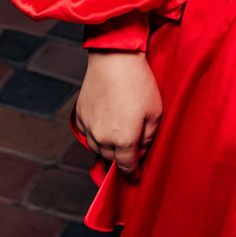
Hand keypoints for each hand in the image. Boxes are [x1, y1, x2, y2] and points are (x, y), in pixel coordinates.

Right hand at [72, 50, 162, 176]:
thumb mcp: (155, 112)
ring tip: (116, 142)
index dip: (131, 174)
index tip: (134, 178)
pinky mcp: (79, 114)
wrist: (114, 58)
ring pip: (96, 148)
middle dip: (120, 160)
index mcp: (124, 140)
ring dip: (106, 149)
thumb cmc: (139, 83)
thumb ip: (149, 137)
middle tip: (129, 155)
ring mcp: (88, 126)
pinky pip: (85, 133)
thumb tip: (142, 150)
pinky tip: (102, 128)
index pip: (126, 167)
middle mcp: (102, 138)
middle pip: (110, 158)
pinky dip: (93, 135)